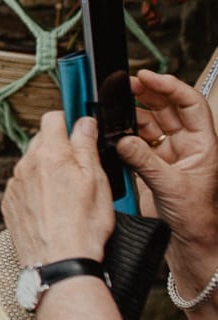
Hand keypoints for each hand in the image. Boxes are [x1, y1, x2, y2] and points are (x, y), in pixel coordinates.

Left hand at [2, 111, 113, 266]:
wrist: (58, 262)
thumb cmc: (83, 226)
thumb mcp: (97, 181)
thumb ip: (87, 146)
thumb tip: (83, 122)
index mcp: (49, 154)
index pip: (53, 119)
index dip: (68, 123)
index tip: (80, 134)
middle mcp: (25, 165)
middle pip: (41, 141)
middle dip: (59, 148)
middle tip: (79, 170)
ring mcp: (14, 185)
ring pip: (31, 165)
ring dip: (46, 171)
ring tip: (67, 195)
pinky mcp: (9, 203)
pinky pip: (23, 187)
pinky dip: (35, 191)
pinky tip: (51, 208)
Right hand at [118, 70, 217, 294]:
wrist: (192, 242)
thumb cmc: (196, 217)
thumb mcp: (171, 186)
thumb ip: (145, 160)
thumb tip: (123, 139)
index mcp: (204, 144)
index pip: (190, 104)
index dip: (169, 86)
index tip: (147, 77)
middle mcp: (188, 145)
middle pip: (168, 108)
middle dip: (148, 94)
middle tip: (126, 85)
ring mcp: (172, 154)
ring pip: (151, 123)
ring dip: (134, 113)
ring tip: (115, 106)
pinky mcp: (156, 164)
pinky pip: (139, 141)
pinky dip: (126, 134)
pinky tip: (115, 130)